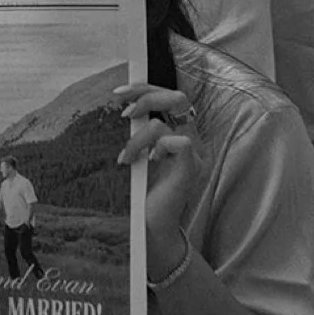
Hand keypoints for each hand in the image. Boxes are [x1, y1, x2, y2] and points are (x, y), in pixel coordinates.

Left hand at [115, 83, 198, 277]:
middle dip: (147, 96)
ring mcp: (195, 155)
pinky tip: (148, 162)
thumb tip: (123, 106)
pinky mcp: (192, 169)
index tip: (118, 92)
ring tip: (126, 156)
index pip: (172, 97)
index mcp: (182, 133)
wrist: (152, 227)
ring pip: (165, 123)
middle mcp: (193, 140)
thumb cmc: (144, 192)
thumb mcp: (140, 154)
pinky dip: (158, 146)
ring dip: (137, 137)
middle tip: (123, 111)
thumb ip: (139, 132)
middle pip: (178, 98)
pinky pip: (180, 142)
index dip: (146, 87)